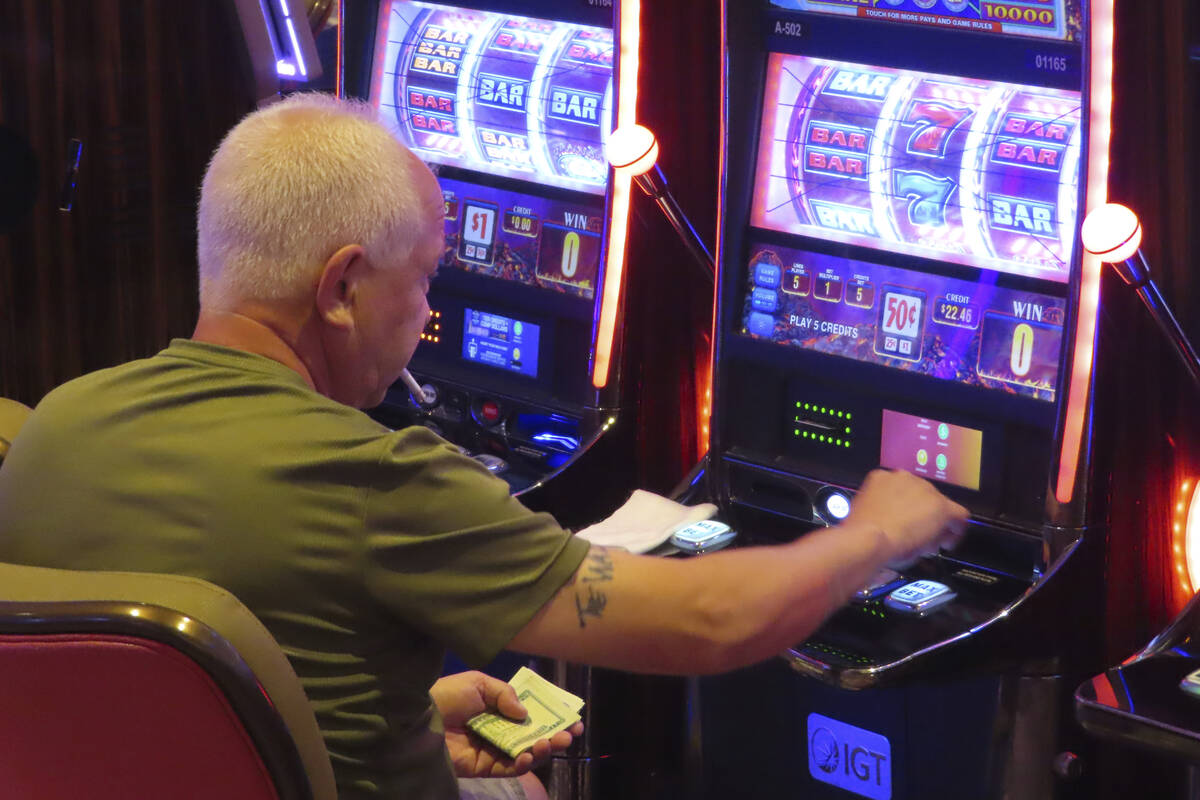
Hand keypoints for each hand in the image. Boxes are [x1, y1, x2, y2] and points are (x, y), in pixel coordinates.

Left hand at [430, 670, 583, 778]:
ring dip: (542, 748)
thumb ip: (505, 694)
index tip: (571, 716)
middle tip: (570, 734)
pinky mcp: (482, 766)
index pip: (528, 712)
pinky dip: (522, 763)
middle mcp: (497, 727)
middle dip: (553, 733)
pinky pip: (507, 767)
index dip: (550, 714)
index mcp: (496, 706)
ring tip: (552, 742)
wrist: (419, 720)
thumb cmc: (447, 696)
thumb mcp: (477, 683)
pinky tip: (530, 755)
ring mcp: (491, 748)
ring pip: (524, 752)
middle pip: (531, 733)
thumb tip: (525, 712)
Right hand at [846, 469, 968, 567]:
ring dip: (936, 521)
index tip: (906, 520)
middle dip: (923, 514)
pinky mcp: (941, 506)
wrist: (869, 539)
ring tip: (929, 541)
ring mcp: (924, 490)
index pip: (901, 489)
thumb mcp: (865, 513)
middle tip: (918, 534)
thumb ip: (880, 510)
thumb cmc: (861, 533)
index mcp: (881, 478)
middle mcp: (904, 478)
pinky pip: (958, 514)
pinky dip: (955, 529)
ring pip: (939, 504)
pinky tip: (947, 541)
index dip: (907, 507)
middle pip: (922, 495)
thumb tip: (892, 523)